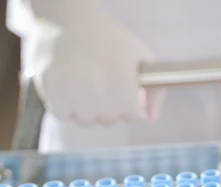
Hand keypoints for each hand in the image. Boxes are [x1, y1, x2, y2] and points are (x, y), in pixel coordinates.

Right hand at [27, 1, 161, 124]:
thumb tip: (150, 119)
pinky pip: (64, 115)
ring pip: (86, 120)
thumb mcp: (141, 56)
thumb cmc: (107, 37)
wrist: (67, 18)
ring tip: (84, 84)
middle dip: (109, 106)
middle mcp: (98, 92)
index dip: (129, 104)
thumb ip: (155, 91)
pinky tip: (69, 87)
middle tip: (101, 83)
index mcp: (123, 82)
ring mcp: (73, 94)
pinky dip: (66, 106)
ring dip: (87, 108)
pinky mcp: (51, 92)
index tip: (122, 90)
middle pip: (109, 119)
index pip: (131, 115)